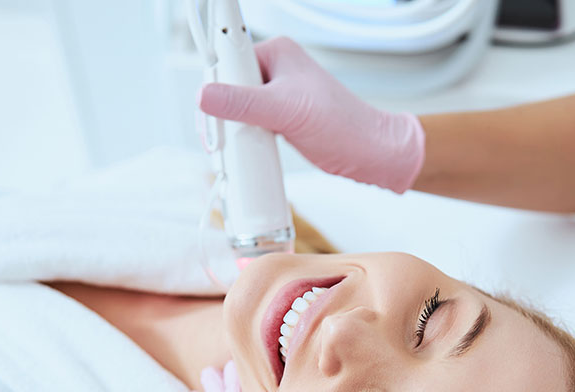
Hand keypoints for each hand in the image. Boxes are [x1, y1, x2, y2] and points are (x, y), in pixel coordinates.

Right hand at [197, 36, 424, 193]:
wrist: (369, 154)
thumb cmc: (342, 125)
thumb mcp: (286, 111)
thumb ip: (242, 103)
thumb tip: (205, 96)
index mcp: (277, 54)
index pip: (228, 58)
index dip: (214, 83)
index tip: (206, 108)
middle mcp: (274, 70)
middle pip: (226, 86)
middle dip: (218, 113)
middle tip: (216, 136)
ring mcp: (275, 96)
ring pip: (233, 108)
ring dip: (228, 129)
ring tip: (228, 146)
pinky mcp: (277, 118)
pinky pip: (246, 124)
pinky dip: (240, 138)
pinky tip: (243, 149)